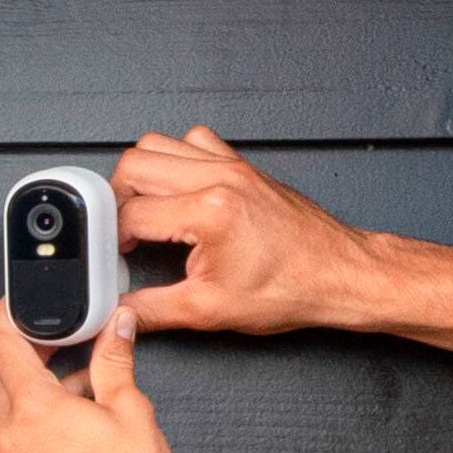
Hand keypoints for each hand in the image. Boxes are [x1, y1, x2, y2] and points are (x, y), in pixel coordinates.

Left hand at [0, 303, 199, 452]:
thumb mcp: (130, 410)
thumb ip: (114, 360)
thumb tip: (116, 328)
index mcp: (34, 409)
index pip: (2, 344)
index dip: (7, 319)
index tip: (14, 313)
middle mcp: (8, 441)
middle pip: (8, 386)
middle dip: (36, 370)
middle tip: (68, 367)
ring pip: (12, 429)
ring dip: (39, 418)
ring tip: (80, 424)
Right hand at [112, 127, 381, 335]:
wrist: (338, 275)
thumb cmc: (291, 288)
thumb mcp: (210, 311)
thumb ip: (153, 310)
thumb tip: (119, 310)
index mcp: (209, 212)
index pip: (132, 214)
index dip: (114, 240)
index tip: (119, 257)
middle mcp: (219, 178)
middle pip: (135, 165)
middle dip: (117, 198)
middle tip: (124, 230)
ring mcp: (232, 166)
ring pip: (159, 144)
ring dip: (143, 174)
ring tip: (146, 209)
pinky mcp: (243, 164)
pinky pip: (194, 141)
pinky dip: (176, 158)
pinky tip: (179, 190)